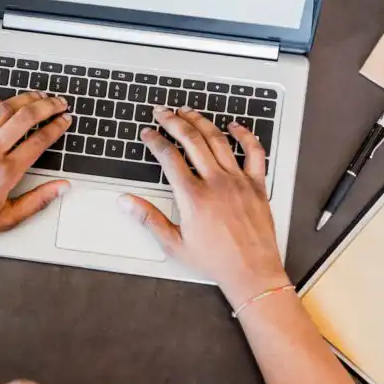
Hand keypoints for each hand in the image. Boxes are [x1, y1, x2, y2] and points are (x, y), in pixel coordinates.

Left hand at [0, 92, 71, 243]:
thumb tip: (61, 187)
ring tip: (37, 96)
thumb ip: (38, 201)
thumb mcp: (7, 218)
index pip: (40, 140)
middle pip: (25, 118)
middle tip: (57, 102)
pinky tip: (2, 101)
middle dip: (47, 106)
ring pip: (3, 109)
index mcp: (6, 171)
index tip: (64, 120)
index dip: (56, 127)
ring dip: (24, 99)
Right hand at [119, 106, 289, 306]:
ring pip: (218, 140)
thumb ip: (149, 218)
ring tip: (188, 112)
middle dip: (173, 121)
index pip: (169, 157)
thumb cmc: (215, 261)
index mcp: (193, 197)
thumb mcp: (174, 243)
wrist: (251, 271)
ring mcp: (238, 181)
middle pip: (191, 140)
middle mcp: (216, 183)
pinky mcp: (256, 184)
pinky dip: (244, 135)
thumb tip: (127, 203)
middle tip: (162, 112)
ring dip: (201, 122)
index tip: (148, 133)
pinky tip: (233, 126)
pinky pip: (254, 152)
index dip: (155, 141)